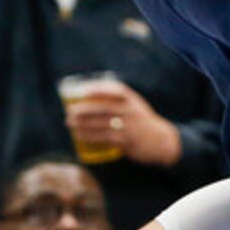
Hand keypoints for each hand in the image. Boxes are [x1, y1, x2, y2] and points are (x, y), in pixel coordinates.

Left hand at [64, 79, 181, 166]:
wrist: (161, 140)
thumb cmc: (141, 121)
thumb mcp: (134, 106)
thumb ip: (117, 101)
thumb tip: (87, 98)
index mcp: (133, 99)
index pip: (116, 90)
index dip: (98, 89)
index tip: (82, 91)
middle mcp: (131, 111)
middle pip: (104, 108)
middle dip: (84, 109)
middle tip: (69, 111)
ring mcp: (129, 126)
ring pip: (101, 124)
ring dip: (83, 124)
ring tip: (70, 124)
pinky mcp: (126, 141)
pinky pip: (104, 138)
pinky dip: (90, 137)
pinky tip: (80, 136)